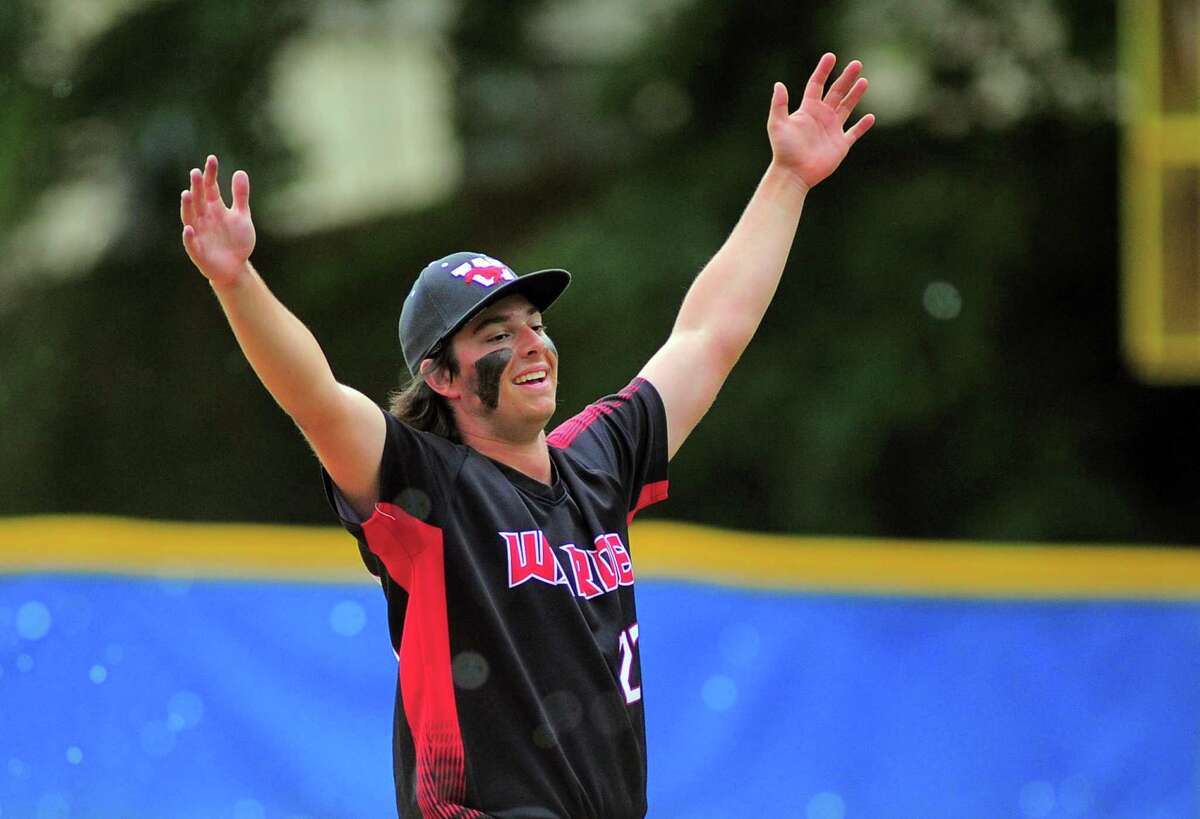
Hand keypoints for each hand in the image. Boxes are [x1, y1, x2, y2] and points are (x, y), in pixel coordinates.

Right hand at [180, 155, 255, 288]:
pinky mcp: (198, 251)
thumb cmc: (236, 241)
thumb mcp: (242, 216)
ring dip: (188, 207)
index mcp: (214, 208)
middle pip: (199, 200)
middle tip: (196, 173)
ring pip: (190, 218)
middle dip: (197, 187)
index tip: (212, 159)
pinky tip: (189, 228)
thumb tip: (240, 172)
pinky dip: (189, 237)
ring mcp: (199, 233)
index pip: (210, 188)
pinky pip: (191, 243)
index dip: (210, 174)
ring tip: (187, 194)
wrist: (235, 267)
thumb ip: (240, 196)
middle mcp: (203, 218)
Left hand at [767, 53, 874, 190]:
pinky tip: (871, 117)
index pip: (816, 85)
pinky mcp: (840, 145)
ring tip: (864, 81)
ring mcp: (832, 130)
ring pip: (847, 107)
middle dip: (846, 78)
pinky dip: (862, 126)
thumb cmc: (784, 150)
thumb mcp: (777, 124)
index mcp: (807, 110)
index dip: (823, 71)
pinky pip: (854, 133)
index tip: (831, 57)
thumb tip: (778, 84)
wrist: (793, 174)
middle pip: (836, 92)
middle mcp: (821, 117)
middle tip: (857, 64)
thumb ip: (779, 105)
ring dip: (855, 95)